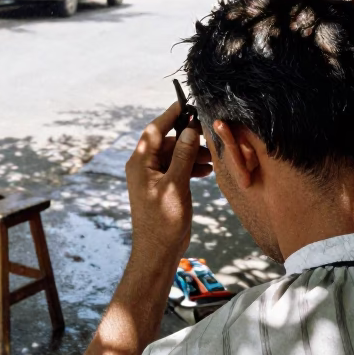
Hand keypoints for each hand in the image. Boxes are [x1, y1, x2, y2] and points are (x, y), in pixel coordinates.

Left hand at [124, 102, 212, 269]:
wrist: (158, 251)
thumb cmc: (163, 220)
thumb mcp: (176, 185)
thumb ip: (183, 156)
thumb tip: (189, 130)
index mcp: (140, 163)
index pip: (155, 130)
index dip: (171, 115)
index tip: (187, 104)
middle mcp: (144, 167)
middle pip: (168, 142)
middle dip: (189, 140)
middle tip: (209, 137)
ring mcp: (154, 178)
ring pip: (175, 156)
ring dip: (193, 154)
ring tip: (213, 158)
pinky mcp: (164, 188)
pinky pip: (178, 169)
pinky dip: (191, 167)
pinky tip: (207, 171)